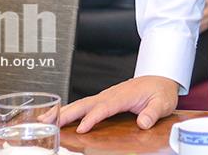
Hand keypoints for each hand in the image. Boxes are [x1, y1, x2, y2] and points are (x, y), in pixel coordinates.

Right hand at [57, 75, 178, 132]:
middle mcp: (111, 94)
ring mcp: (106, 96)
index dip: (92, 118)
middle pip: (86, 104)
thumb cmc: (160, 91)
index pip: (105, 107)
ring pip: (82, 103)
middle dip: (67, 113)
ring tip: (45, 119)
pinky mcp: (104, 99)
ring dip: (63, 111)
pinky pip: (85, 105)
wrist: (160, 78)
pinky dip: (70, 110)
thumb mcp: (162, 102)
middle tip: (48, 121)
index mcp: (124, 95)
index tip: (81, 129)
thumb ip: (153, 112)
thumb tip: (143, 122)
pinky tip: (59, 117)